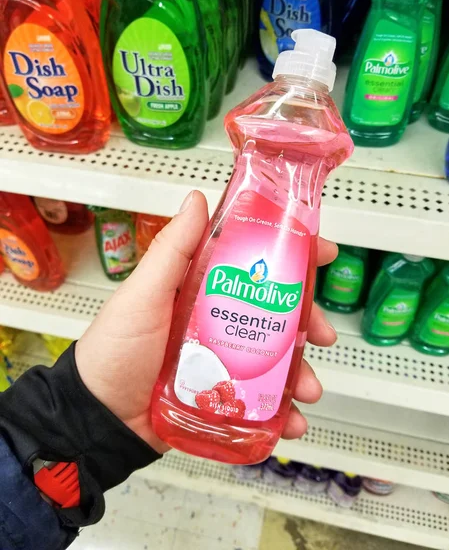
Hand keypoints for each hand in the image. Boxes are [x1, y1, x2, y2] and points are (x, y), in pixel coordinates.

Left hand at [76, 191, 337, 453]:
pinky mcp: (223, 396)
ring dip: (300, 372)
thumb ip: (172, 250)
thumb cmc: (116, 349)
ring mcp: (222, 360)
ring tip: (309, 389)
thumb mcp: (143, 293)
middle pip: (275, 313)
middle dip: (307, 321)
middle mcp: (217, 321)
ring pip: (275, 359)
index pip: (253, 264)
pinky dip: (281, 411)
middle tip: (324, 333)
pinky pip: (261, 401)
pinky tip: (291, 420)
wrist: (100, 418)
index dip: (291, 254)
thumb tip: (197, 199)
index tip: (321, 250)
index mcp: (203, 289)